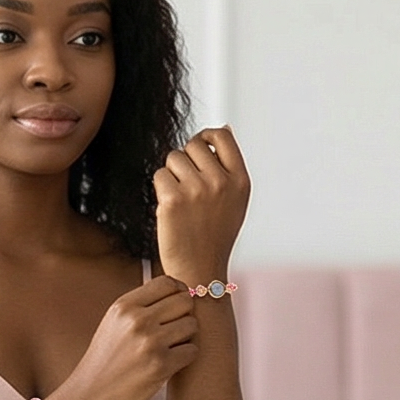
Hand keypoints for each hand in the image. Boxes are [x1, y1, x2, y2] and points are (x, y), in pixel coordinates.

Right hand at [59, 275, 199, 399]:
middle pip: (185, 301)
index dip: (178, 292)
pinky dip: (184, 358)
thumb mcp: (112, 325)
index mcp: (124, 307)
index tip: (176, 305)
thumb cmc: (101, 364)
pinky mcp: (161, 366)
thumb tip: (176, 292)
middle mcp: (137, 320)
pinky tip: (168, 365)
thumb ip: (139, 307)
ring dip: (185, 338)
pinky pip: (192, 351)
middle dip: (184, 315)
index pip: (167, 282)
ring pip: (192, 325)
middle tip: (174, 330)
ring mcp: (150, 343)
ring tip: (168, 349)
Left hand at [153, 126, 249, 288]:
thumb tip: (224, 128)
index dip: (207, 137)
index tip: (199, 150)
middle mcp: (220, 182)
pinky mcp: (172, 201)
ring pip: (173, 158)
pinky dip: (160, 190)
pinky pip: (159, 176)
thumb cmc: (214, 237)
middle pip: (193, 145)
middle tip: (186, 185)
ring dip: (171, 175)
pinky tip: (169, 209)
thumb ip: (230, 166)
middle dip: (186, 160)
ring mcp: (196, 190)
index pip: (222, 136)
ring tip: (179, 200)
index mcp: (239, 180)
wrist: (199, 271)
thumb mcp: (234, 200)